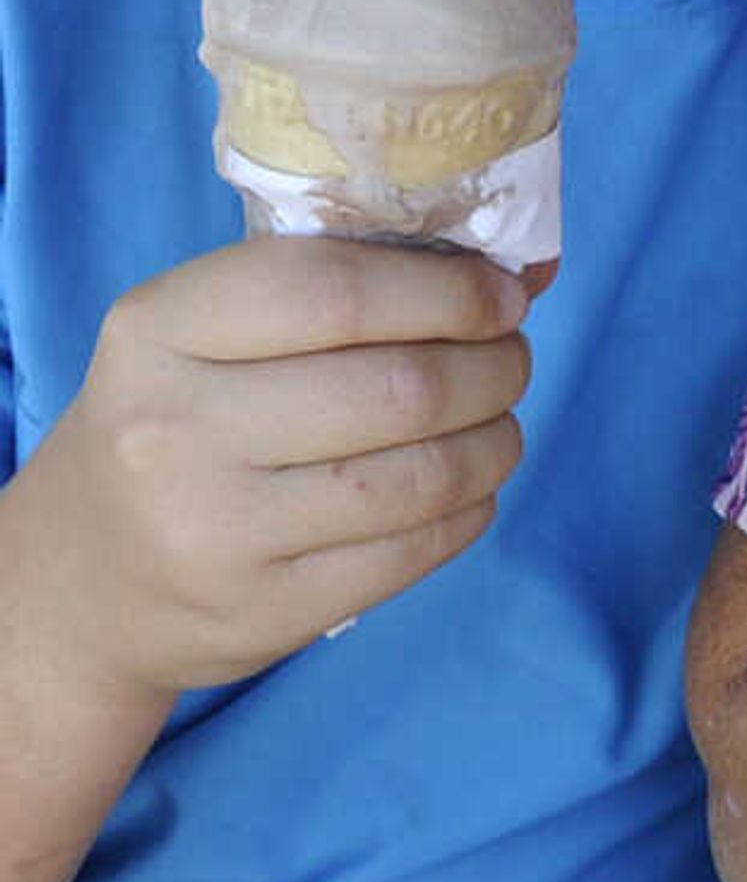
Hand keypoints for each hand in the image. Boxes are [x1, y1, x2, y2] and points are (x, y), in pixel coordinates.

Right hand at [20, 236, 536, 699]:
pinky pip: (414, 551)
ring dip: (497, 439)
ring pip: (422, 474)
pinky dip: (471, 507)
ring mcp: (213, 533)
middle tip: (511, 359)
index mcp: (158, 331)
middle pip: (400, 387)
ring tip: (500, 422)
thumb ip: (348, 284)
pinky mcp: (261, 613)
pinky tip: (469, 485)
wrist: (79, 579)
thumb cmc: (178, 419)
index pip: (337, 290)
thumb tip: (531, 268)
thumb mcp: (209, 332)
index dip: (449, 289)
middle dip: (494, 366)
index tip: (506, 294)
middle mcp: (173, 431)